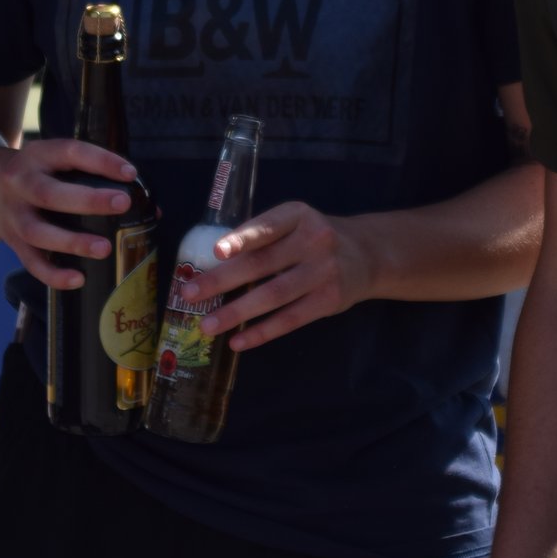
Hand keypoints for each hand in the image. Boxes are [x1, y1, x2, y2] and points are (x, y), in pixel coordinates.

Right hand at [0, 137, 139, 289]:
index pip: (70, 152)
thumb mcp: (58, 162)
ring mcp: (13, 215)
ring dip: (72, 241)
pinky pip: (31, 262)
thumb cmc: (42, 174)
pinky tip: (78, 279)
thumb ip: (97, 177)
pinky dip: (53, 274)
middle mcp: (20, 183)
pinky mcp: (12, 242)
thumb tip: (151, 210)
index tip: (129, 172)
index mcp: (39, 155)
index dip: (100, 161)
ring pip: (38, 231)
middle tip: (121, 203)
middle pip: (50, 194)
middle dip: (88, 200)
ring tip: (104, 248)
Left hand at [173, 200, 374, 350]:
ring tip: (207, 324)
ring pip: (273, 295)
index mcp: (298, 216)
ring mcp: (324, 272)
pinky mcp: (329, 300)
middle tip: (190, 294)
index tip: (216, 252)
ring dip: (237, 312)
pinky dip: (262, 332)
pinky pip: (290, 319)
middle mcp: (314, 241)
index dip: (242, 239)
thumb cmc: (315, 237)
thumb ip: (264, 236)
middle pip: (263, 264)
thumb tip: (212, 263)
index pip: (267, 227)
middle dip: (223, 280)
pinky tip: (238, 341)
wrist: (366, 254)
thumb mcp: (296, 224)